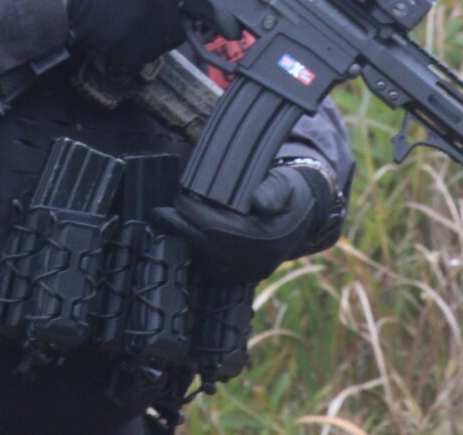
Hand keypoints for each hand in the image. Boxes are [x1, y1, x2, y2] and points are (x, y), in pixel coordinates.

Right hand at [51, 0, 215, 73]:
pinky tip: (110, 37)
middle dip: (161, 32)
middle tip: (136, 21)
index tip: (234, 33)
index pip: (201, 4)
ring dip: (143, 44)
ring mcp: (146, 25)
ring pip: (157, 49)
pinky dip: (124, 56)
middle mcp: (161, 2)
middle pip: (176, 34)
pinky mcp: (130, 45)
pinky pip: (136, 60)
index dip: (220, 21)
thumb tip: (176, 5)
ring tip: (119, 26)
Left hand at [152, 162, 340, 284]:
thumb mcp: (283, 184)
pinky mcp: (243, 278)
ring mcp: (251, 274)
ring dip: (184, 241)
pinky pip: (211, 269)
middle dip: (182, 228)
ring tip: (166, 222)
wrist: (302, 216)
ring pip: (206, 260)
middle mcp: (259, 262)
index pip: (219, 228)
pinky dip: (194, 252)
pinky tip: (183, 236)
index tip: (180, 198)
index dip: (195, 214)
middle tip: (160, 213)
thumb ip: (271, 190)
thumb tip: (258, 202)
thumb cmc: (287, 193)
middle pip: (208, 246)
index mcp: (268, 238)